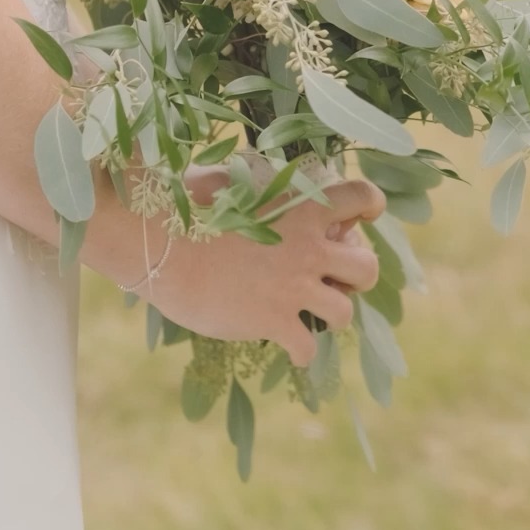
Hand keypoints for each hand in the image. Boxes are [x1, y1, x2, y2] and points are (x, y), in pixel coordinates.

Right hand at [140, 166, 385, 366]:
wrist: (160, 244)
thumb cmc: (185, 204)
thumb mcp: (229, 181)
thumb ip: (252, 184)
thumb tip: (239, 178)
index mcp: (303, 206)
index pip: (361, 198)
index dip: (369, 206)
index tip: (362, 217)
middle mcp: (309, 248)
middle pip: (367, 267)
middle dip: (356, 274)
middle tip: (331, 275)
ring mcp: (294, 288)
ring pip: (345, 312)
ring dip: (331, 312)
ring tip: (308, 311)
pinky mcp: (274, 322)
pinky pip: (308, 348)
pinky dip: (300, 350)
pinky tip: (286, 344)